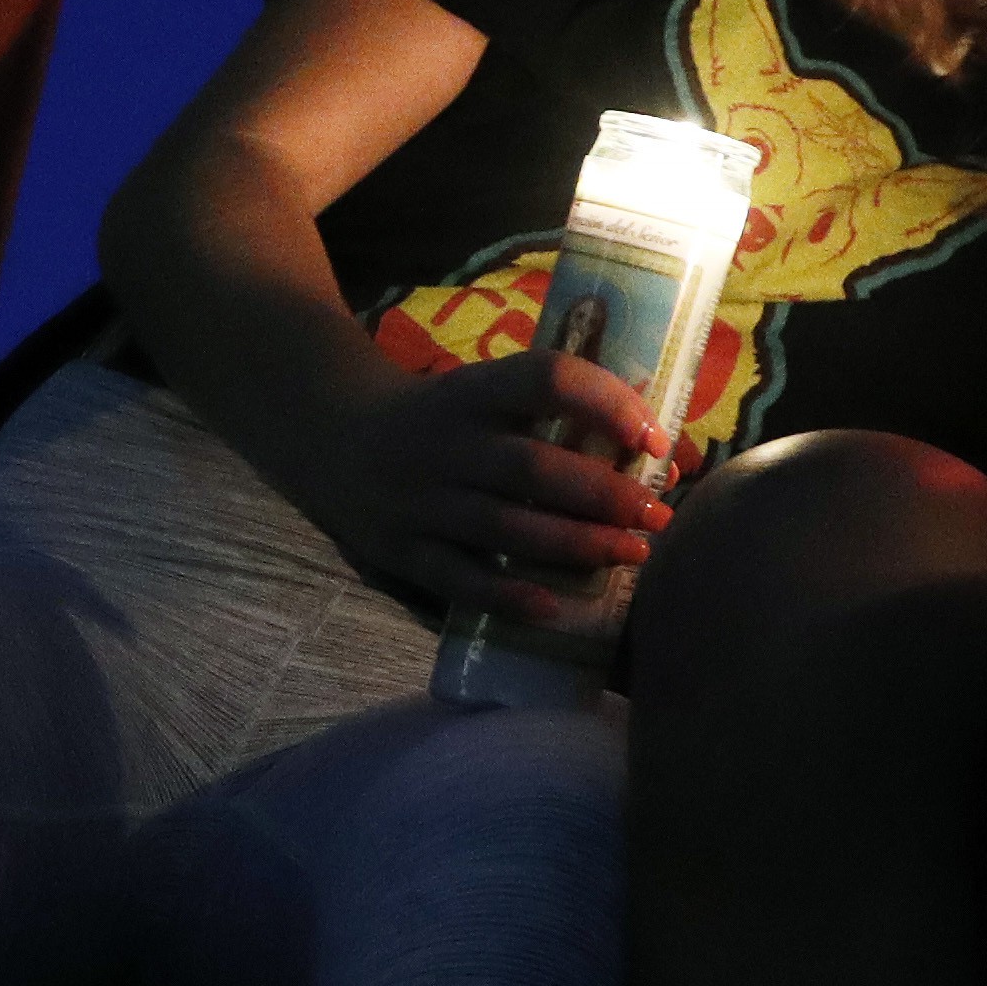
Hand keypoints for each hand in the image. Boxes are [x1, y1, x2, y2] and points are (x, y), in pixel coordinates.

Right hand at [279, 349, 678, 622]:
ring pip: (505, 528)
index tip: (653, 438)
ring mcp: (418, 501)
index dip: (606, 403)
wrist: (329, 435)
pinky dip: (506, 596)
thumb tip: (657, 443)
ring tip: (633, 553)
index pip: (546, 379)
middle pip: (534, 469)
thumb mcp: (483, 391)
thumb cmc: (441, 416)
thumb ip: (551, 410)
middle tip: (657, 514)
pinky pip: (456, 579)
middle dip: (605, 495)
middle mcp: (444, 445)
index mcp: (472, 392)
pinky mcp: (398, 550)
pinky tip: (555, 607)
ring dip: (576, 545)